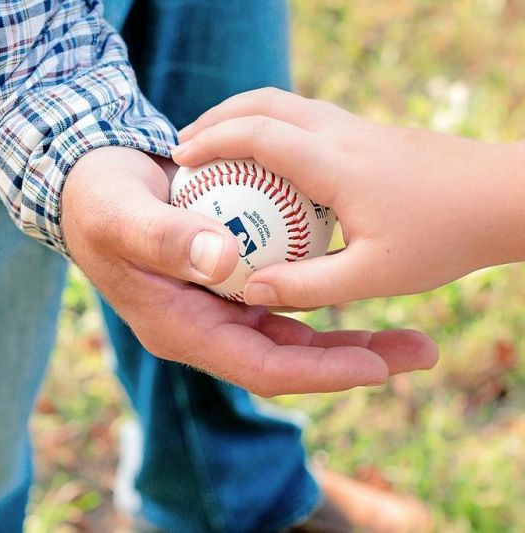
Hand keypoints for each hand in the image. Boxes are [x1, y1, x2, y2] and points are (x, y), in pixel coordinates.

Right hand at [60, 146, 437, 395]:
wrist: (90, 185)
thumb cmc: (98, 202)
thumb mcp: (120, 215)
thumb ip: (163, 238)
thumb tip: (221, 258)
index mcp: (180, 329)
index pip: (258, 366)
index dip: (316, 371)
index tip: (374, 368)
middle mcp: (206, 325)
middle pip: (289, 356)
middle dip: (353, 360)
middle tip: (419, 351)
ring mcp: (220, 302)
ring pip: (294, 328)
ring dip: (350, 331)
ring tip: (410, 333)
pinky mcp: (231, 275)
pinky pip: (286, 291)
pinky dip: (323, 290)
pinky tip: (362, 278)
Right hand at [173, 88, 524, 307]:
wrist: (508, 195)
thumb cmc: (445, 238)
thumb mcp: (375, 275)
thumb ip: (306, 286)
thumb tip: (250, 291)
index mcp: (335, 165)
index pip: (259, 135)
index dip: (213, 142)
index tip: (182, 158)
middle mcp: (340, 135)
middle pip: (265, 104)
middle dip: (217, 119)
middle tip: (186, 148)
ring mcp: (356, 127)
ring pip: (285, 103)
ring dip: (243, 118)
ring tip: (216, 148)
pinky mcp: (367, 132)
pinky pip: (304, 117)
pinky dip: (269, 127)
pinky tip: (268, 162)